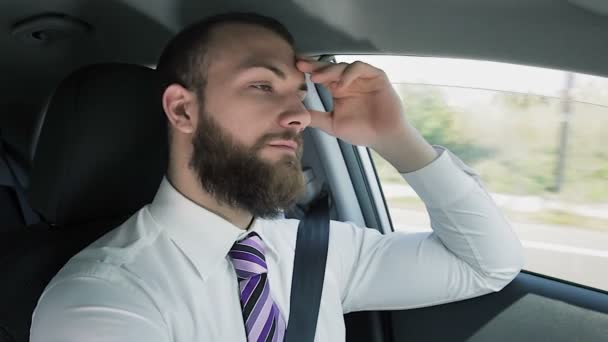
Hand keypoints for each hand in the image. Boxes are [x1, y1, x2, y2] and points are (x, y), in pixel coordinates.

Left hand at [297, 58, 437, 171]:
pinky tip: (340, 85)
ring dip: (330, 71)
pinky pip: (361, 68)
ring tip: (318, 79)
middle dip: (315, 66)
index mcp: (337, 89)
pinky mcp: (376, 76)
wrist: (383, 137)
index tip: (294, 69)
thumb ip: (314, 118)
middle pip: (330, 67)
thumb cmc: (361, 131)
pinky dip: (349, 74)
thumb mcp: (332, 125)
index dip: (309, 70)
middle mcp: (348, 80)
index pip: (321, 75)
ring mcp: (362, 77)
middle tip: (302, 67)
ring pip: (343, 66)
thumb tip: (290, 117)